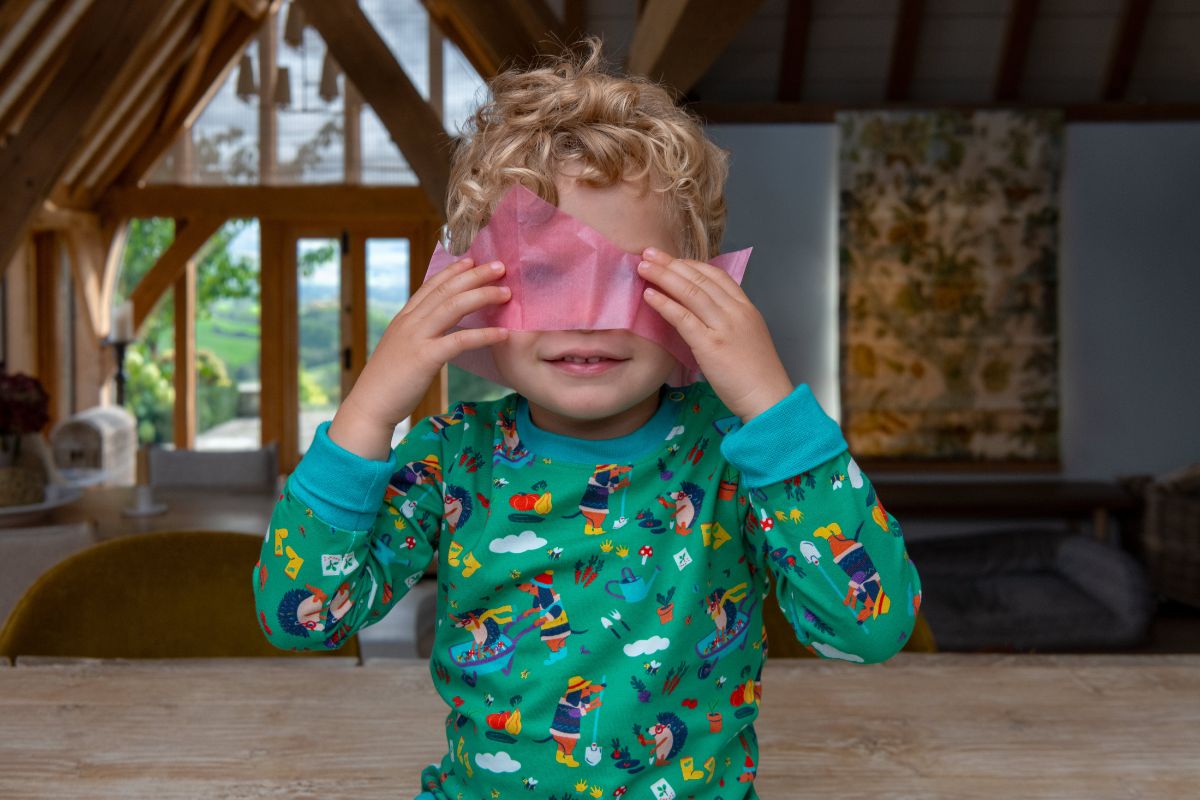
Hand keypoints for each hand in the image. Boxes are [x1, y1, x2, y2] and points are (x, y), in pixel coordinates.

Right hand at [329, 257, 509, 457]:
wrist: (370, 405)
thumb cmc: (388, 382)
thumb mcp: (401, 348)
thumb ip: (418, 334)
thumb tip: (437, 329)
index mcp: (404, 319)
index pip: (431, 286)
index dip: (453, 271)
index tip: (472, 260)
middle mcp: (410, 322)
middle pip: (446, 290)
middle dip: (475, 275)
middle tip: (500, 266)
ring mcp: (416, 338)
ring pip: (453, 307)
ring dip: (482, 296)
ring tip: (506, 293)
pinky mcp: (425, 358)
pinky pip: (459, 341)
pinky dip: (483, 335)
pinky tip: (502, 333)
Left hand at [638, 247, 792, 421]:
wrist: (769, 398)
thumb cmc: (757, 376)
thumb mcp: (747, 339)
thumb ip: (728, 323)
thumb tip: (703, 316)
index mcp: (746, 309)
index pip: (717, 275)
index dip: (692, 264)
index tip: (672, 260)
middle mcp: (736, 312)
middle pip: (700, 278)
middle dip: (672, 263)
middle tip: (649, 252)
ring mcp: (724, 327)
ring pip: (690, 292)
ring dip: (663, 276)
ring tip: (643, 267)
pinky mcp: (711, 345)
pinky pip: (683, 317)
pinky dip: (664, 303)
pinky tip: (649, 295)